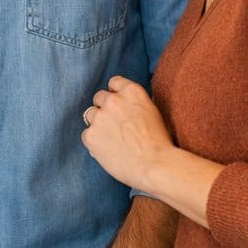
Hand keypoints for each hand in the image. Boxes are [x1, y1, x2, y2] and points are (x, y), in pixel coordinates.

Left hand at [81, 75, 176, 193]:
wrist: (156, 166)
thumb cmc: (160, 143)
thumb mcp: (152, 112)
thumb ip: (135, 104)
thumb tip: (124, 105)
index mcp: (132, 92)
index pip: (114, 82)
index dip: (115, 94)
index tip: (119, 105)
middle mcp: (113, 100)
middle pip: (99, 97)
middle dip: (105, 109)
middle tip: (116, 126)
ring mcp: (100, 117)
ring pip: (90, 115)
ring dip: (99, 124)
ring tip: (114, 140)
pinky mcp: (90, 135)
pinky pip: (87, 135)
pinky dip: (95, 142)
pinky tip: (110, 151)